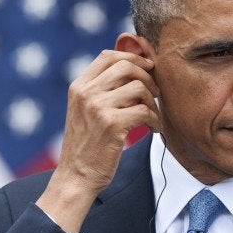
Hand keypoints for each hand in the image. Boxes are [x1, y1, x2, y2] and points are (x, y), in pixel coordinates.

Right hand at [36, 48, 160, 232]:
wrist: (76, 176)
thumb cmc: (88, 144)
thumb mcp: (86, 111)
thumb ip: (102, 89)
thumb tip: (134, 67)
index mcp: (79, 87)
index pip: (108, 55)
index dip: (133, 56)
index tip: (148, 67)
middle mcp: (86, 93)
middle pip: (126, 66)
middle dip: (148, 76)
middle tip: (155, 93)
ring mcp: (97, 107)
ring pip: (139, 87)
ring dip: (153, 102)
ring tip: (153, 116)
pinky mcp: (112, 124)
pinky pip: (145, 111)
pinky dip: (155, 120)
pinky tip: (153, 129)